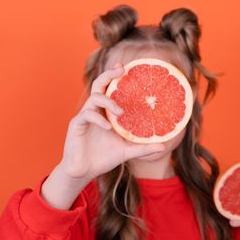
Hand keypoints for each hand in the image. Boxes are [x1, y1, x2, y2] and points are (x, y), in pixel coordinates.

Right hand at [59, 62, 165, 182]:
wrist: (84, 172)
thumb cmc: (104, 158)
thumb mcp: (127, 151)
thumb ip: (143, 148)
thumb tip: (163, 147)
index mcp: (107, 112)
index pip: (111, 89)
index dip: (116, 76)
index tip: (126, 67)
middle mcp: (96, 110)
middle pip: (99, 85)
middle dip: (109, 74)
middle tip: (121, 70)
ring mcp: (85, 116)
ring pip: (94, 98)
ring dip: (108, 101)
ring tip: (120, 112)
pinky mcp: (76, 125)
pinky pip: (86, 115)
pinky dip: (98, 119)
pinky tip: (107, 127)